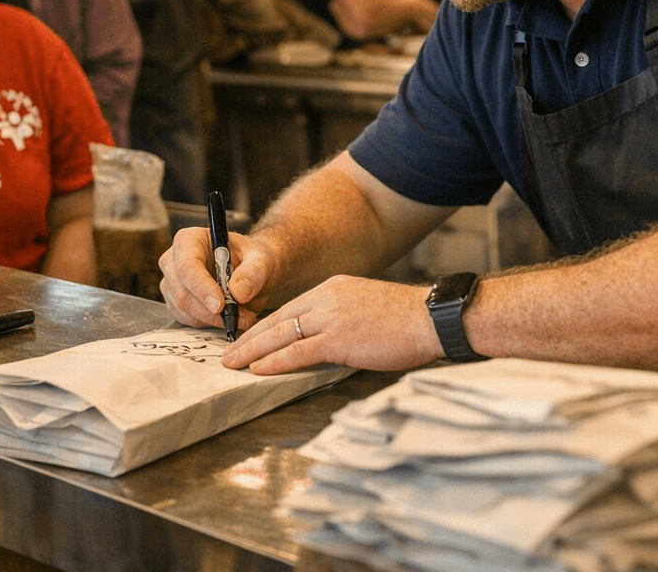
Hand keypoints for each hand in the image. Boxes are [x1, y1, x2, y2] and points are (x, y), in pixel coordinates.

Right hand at [157, 224, 276, 332]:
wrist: (250, 271)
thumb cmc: (250, 258)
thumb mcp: (261, 259)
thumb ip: (253, 272)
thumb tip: (238, 292)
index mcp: (190, 240)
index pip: (187, 266)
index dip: (202, 288)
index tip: (220, 304)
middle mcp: (174, 261)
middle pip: (182, 293)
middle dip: (211, 311)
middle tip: (240, 317)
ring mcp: (172, 284)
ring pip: (185, 310)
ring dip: (214, 319)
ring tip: (242, 316)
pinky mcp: (175, 303)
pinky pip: (188, 320)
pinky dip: (210, 324)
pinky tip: (228, 316)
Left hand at [222, 275, 443, 374]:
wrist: (429, 318)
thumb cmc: (405, 318)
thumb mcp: (364, 306)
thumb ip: (340, 316)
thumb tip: (323, 337)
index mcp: (333, 288)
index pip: (289, 308)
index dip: (264, 325)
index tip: (247, 337)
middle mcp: (327, 298)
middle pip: (277, 319)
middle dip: (249, 337)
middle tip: (228, 352)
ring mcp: (331, 317)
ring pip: (281, 334)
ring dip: (252, 350)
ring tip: (233, 363)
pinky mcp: (339, 339)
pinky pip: (298, 351)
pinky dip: (274, 361)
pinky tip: (258, 369)